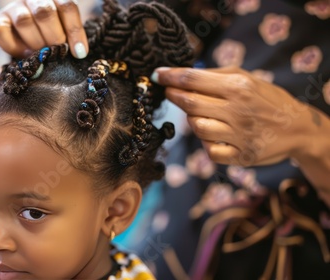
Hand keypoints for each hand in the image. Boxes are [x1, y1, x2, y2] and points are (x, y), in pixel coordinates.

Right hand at [0, 0, 87, 58]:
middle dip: (54, 38)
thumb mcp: (64, 31)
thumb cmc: (50, 35)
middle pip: (45, 12)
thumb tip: (78, 53)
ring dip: (35, 43)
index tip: (79, 53)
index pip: (67, 7)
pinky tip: (25, 55)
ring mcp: (14, 7)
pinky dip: (14, 47)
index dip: (74, 31)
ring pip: (24, 21)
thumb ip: (69, 37)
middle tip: (57, 52)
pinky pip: (0, 31)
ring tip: (42, 56)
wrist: (25, 35)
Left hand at [151, 66, 314, 166]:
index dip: (170, 77)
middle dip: (174, 96)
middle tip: (169, 92)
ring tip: (197, 114)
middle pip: (190, 104)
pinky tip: (213, 134)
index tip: (157, 75)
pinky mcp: (240, 156)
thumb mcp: (246, 78)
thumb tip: (182, 75)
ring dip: (191, 120)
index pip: (193, 80)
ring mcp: (239, 136)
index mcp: (238, 87)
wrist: (296, 128)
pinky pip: (209, 151)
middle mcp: (237, 111)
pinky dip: (206, 143)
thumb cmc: (266, 99)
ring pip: (197, 128)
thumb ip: (215, 76)